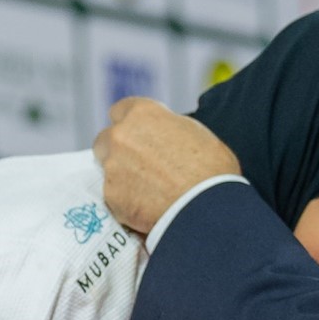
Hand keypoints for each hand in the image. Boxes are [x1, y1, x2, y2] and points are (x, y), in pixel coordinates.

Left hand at [93, 97, 241, 234]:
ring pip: (107, 169)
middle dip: (118, 151)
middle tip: (140, 166)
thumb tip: (161, 134)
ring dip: (121, 177)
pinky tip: (147, 209)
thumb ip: (168, 129)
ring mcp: (113, 167)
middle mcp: (121, 135)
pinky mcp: (111, 196)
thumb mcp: (195, 134)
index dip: (131, 125)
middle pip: (106, 139)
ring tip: (148, 193)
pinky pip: (114, 197)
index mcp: (143, 114)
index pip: (121, 110)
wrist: (208, 209)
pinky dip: (126, 203)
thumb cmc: (212, 171)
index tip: (139, 137)